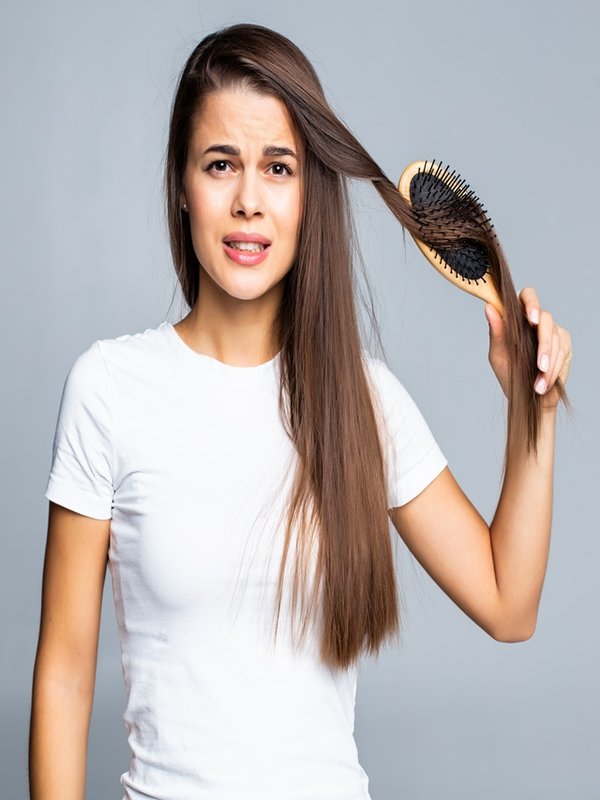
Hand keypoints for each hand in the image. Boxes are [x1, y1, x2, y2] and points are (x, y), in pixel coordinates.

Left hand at [484, 287, 572, 408]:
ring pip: (556, 338)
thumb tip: (489, 307)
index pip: (528, 296)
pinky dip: (553, 370)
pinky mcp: (565, 343)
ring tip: (538, 385)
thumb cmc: (508, 372)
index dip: (532, 302)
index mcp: (518, 317)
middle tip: (540, 365)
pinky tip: (544, 383)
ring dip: (548, 364)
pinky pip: (562, 352)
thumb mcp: (497, 354)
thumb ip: (495, 332)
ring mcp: (553, 330)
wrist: (525, 396)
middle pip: (546, 319)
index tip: (531, 319)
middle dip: (544, 345)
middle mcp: (537, 320)